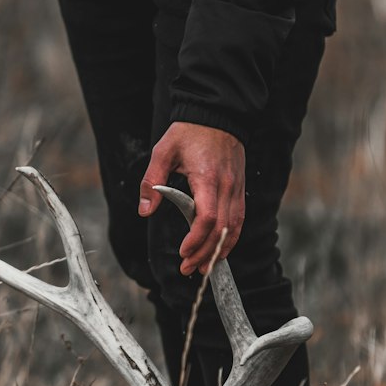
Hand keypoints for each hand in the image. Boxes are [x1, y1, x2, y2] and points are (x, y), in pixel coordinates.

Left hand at [139, 122, 245, 274]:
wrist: (218, 116)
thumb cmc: (188, 133)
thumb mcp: (162, 152)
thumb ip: (152, 182)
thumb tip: (145, 211)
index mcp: (207, 178)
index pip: (207, 217)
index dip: (196, 240)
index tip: (183, 253)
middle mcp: (227, 187)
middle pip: (220, 230)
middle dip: (204, 254)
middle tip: (187, 269)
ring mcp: (236, 190)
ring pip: (233, 229)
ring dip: (219, 251)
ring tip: (204, 268)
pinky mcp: (240, 190)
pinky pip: (238, 220)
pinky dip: (229, 239)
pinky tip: (218, 251)